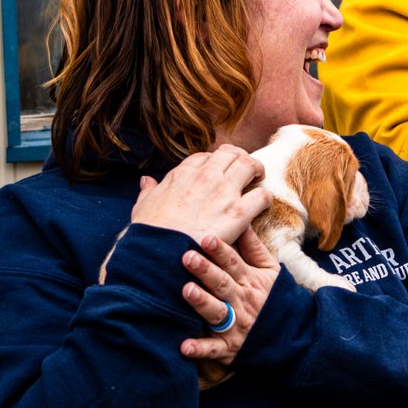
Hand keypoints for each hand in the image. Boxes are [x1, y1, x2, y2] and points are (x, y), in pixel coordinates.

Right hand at [130, 145, 271, 245]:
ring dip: (256, 169)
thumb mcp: (143, 205)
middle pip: (231, 153)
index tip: (218, 171)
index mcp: (183, 173)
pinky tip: (262, 204)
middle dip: (239, 158)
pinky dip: (264, 198)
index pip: (206, 156)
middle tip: (244, 169)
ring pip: (250, 165)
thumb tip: (146, 180)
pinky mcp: (238, 212)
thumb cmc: (150, 232)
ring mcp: (224, 192)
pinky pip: (261, 195)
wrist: (161, 254)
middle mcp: (206, 176)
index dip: (215, 162)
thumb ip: (149, 190)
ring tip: (258, 178)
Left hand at [180, 228, 280, 365]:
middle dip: (205, 271)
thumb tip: (241, 221)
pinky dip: (199, 349)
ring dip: (202, 303)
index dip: (220, 250)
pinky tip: (184, 347)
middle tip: (187, 257)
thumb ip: (254, 248)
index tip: (205, 237)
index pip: (233, 262)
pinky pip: (213, 350)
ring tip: (186, 291)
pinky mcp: (229, 348)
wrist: (290, 336)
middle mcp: (241, 301)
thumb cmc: (273, 297)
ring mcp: (235, 325)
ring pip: (217, 313)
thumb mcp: (270, 270)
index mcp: (250, 280)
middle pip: (222, 284)